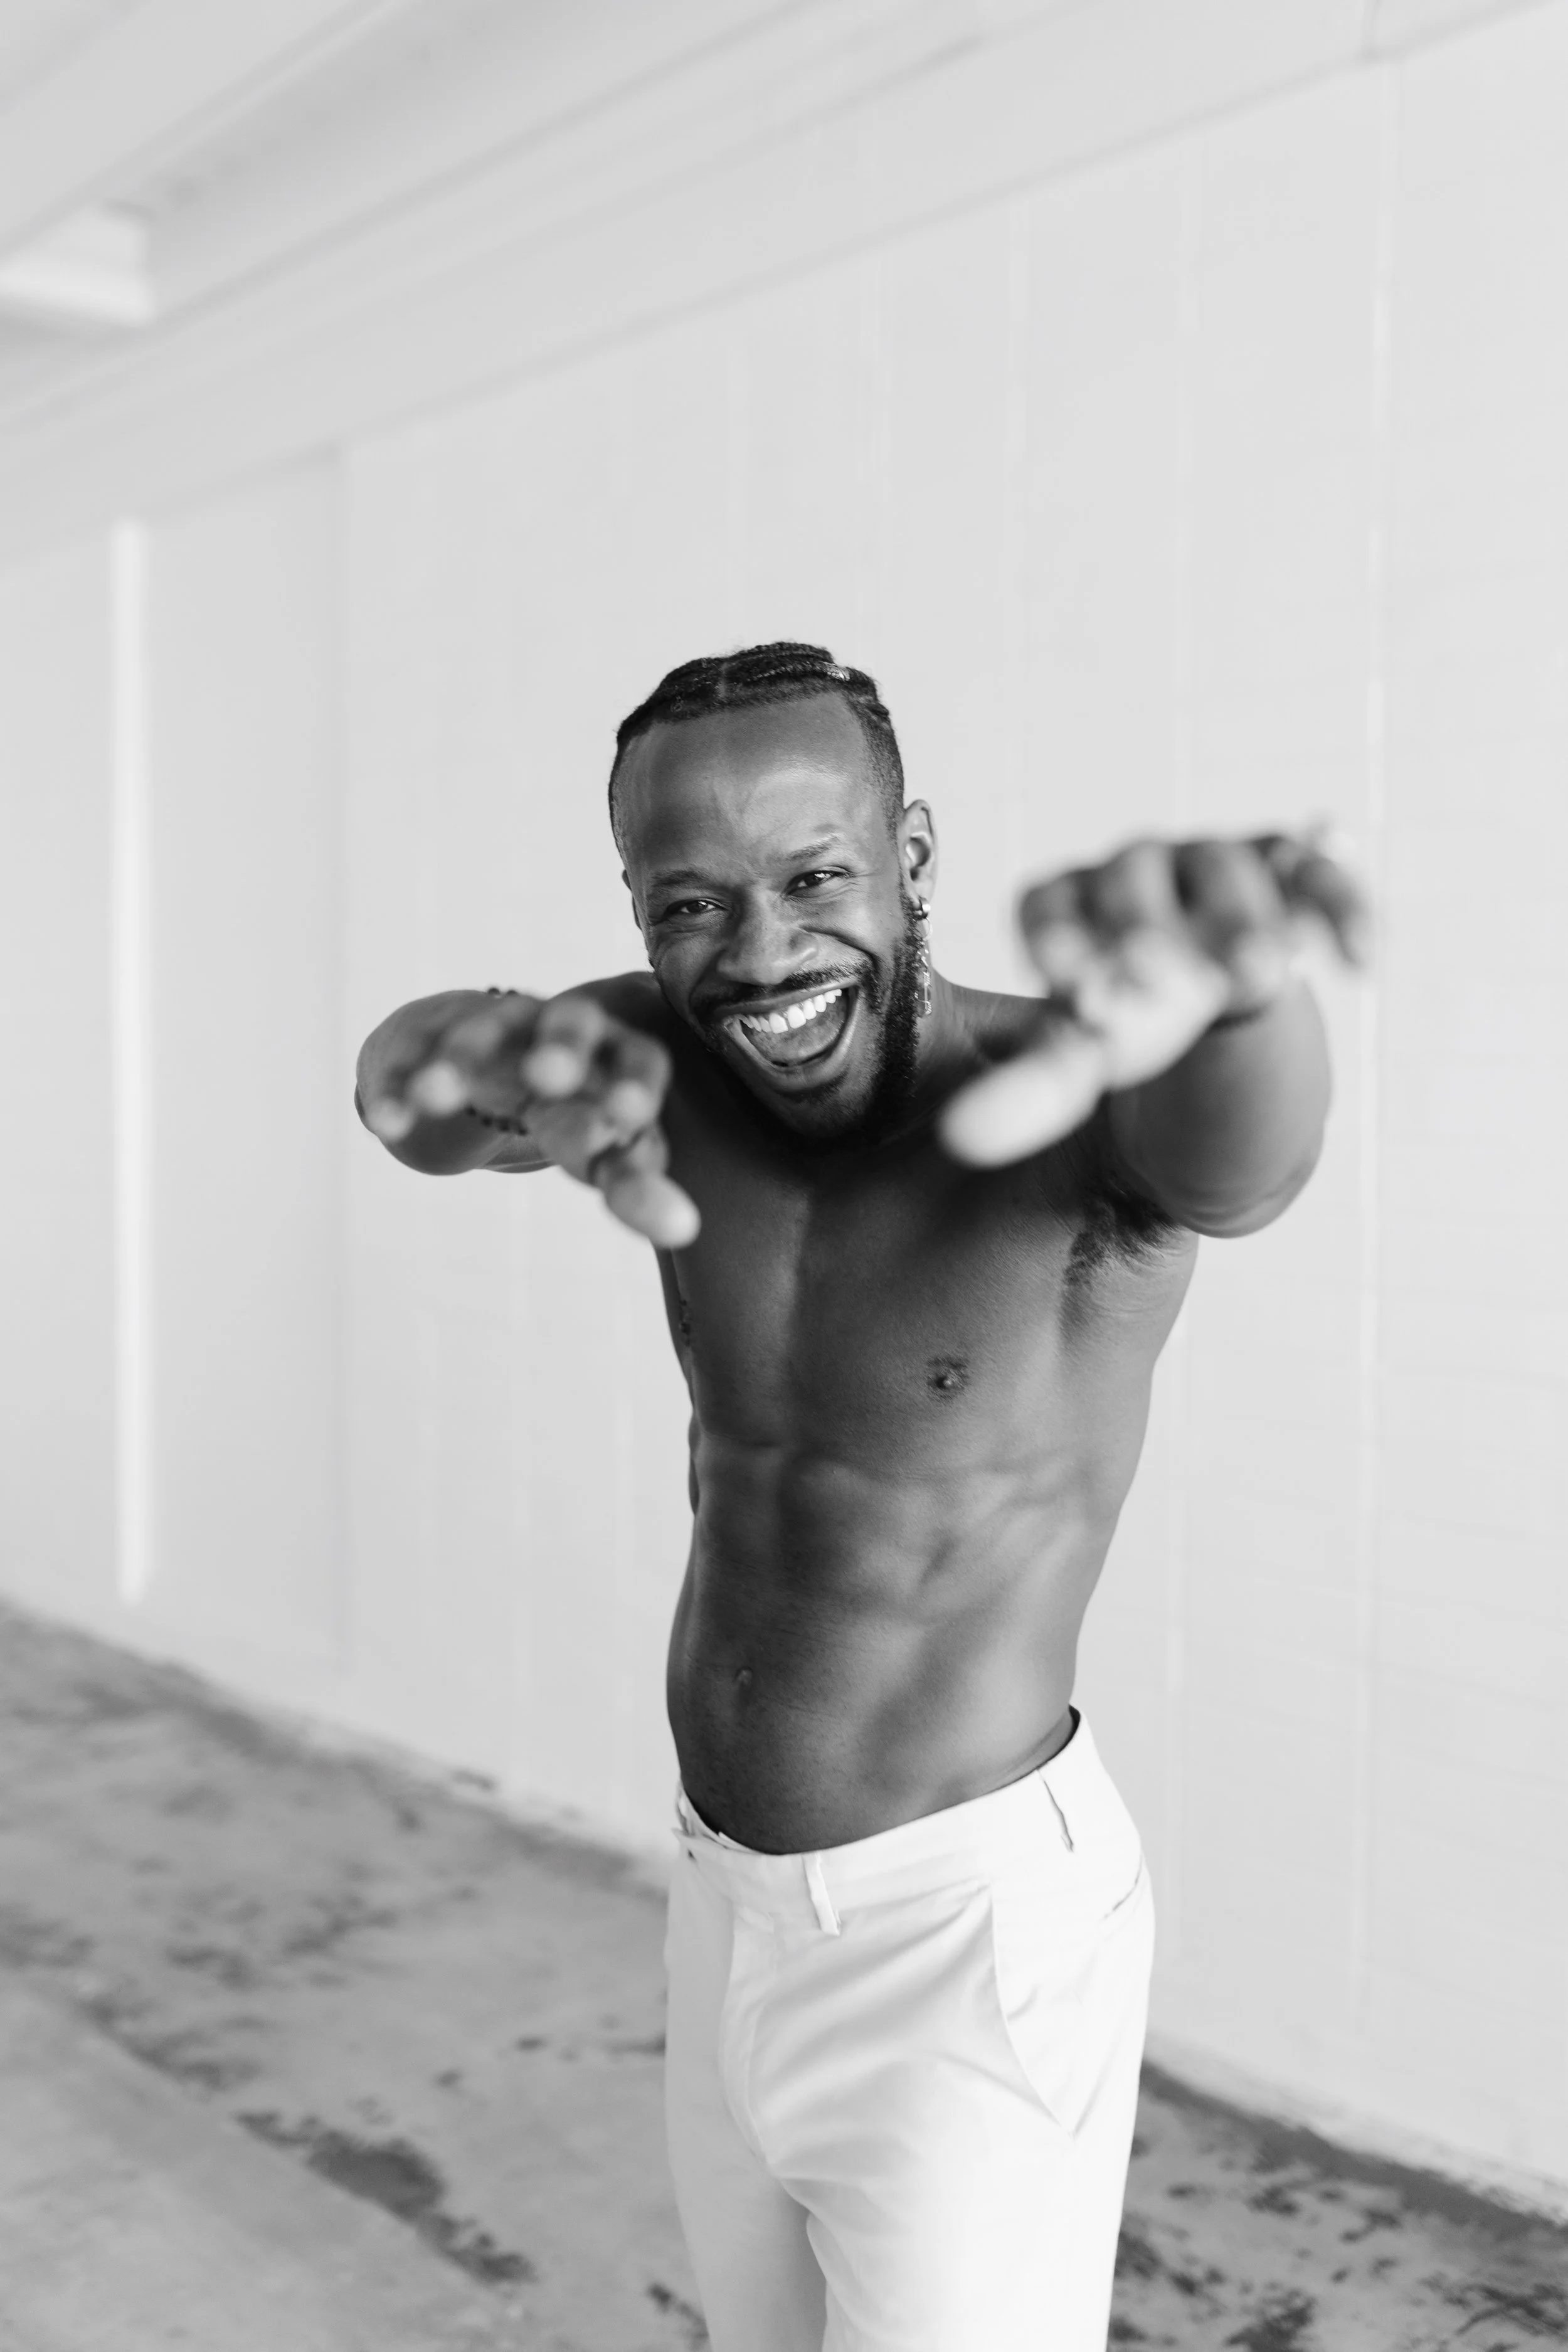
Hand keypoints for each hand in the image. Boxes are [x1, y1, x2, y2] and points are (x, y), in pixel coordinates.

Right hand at [364, 991, 699, 1247]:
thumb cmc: (571, 1114)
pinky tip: (386, 1121)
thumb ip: (638, 1184)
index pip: (640, 1060)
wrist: (483, 1061)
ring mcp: (493, 1028)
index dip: (635, 1083)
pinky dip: (398, 1086)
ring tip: (436, 1095)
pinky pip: (413, 1057)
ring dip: (459, 1060)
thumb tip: (684, 1231)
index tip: (634, 1113)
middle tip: (546, 1075)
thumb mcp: (604, 1151)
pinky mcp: (430, 1039)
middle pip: (571, 1023)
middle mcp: (561, 1031)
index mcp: (615, 1059)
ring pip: (482, 1031)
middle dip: (561, 1046)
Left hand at [940, 829, 1369, 1167]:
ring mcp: (1218, 864)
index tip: (1067, 987)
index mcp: (1073, 904)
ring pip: (1226, 866)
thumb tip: (961, 1143)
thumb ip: (1029, 1094)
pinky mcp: (1296, 874)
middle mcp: (1138, 869)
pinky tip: (1357, 965)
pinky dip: (1343, 909)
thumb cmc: (1135, 1017)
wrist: (1220, 991)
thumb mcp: (1084, 1058)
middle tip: (1153, 977)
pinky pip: (1321, 876)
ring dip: (1241, 918)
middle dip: (1141, 924)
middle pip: (1131, 877)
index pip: (1049, 904)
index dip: (1056, 939)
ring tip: (1253, 974)